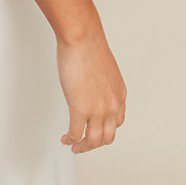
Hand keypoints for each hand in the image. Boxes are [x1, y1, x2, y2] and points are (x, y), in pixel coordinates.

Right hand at [57, 29, 126, 153]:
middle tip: (85, 144)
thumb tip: (92, 87)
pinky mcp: (80, 109)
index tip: (95, 130)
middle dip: (95, 143)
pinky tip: (65, 138)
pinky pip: (76, 134)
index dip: (105, 129)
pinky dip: (70, 140)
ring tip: (75, 146)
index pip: (116, 122)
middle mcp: (112, 105)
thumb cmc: (89, 45)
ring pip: (93, 141)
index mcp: (119, 94)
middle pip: (107, 136)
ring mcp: (97, 110)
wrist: (82, 37)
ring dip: (83, 147)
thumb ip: (102, 84)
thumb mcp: (105, 69)